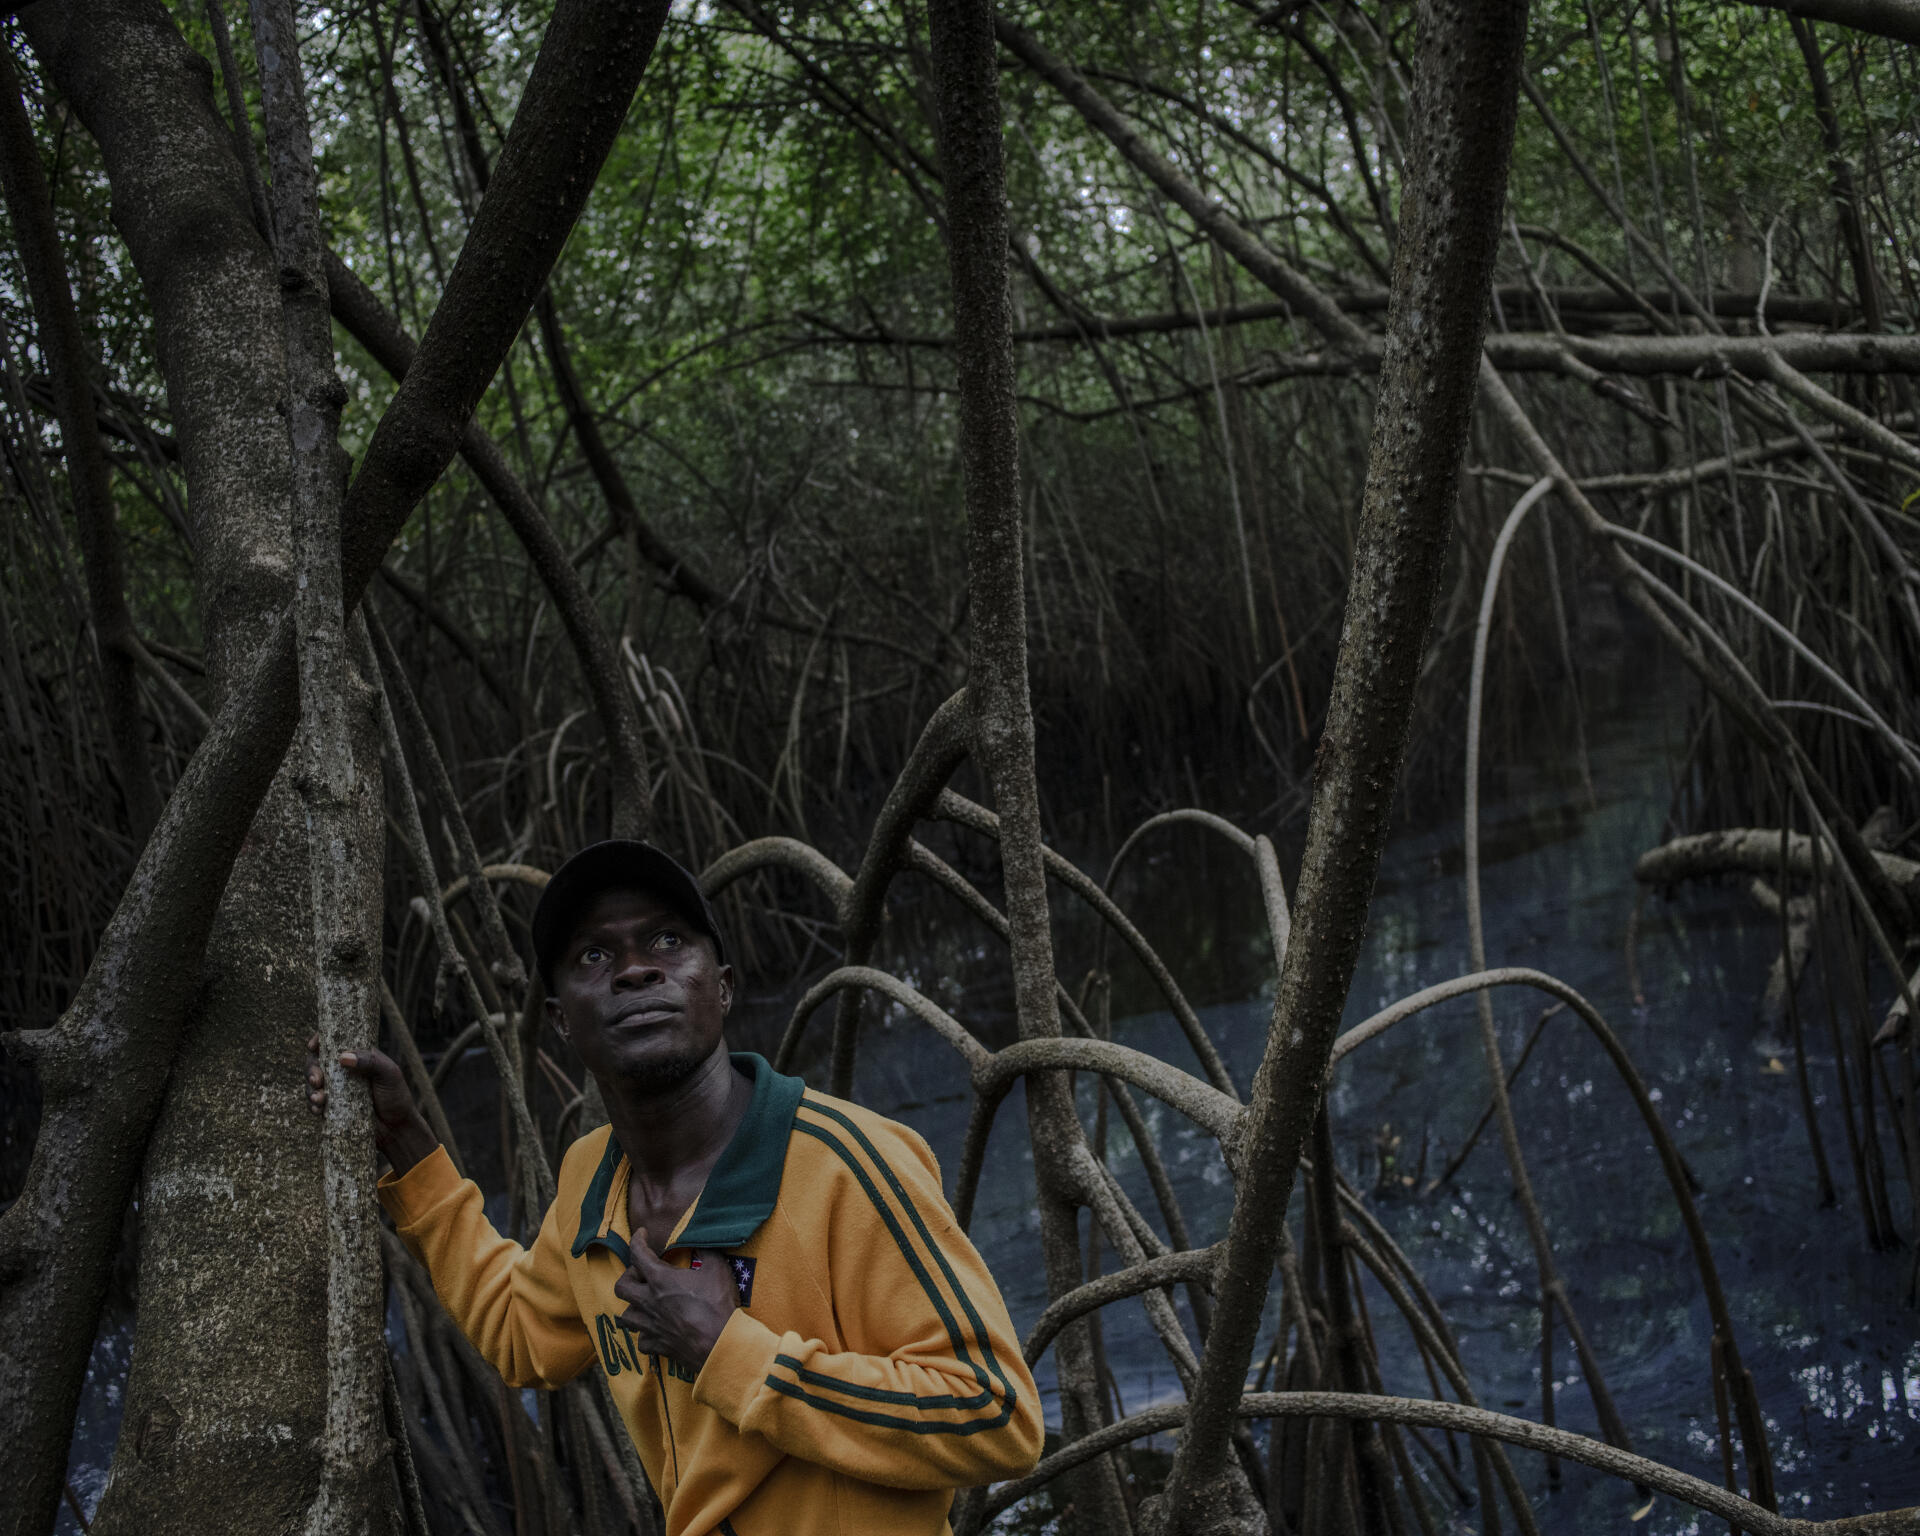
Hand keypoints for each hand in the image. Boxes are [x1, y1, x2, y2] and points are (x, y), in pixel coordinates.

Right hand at [307, 1035, 439, 1175]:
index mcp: (357, 1056)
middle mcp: (343, 1070)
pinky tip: (318, 1109)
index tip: (313, 1046)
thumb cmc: (396, 1097)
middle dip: (311, 1069)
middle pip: (316, 1061)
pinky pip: (314, 1102)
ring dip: (310, 1089)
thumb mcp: (389, 1074)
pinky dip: (312, 1104)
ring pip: (312, 1082)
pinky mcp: (331, 1106)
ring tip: (319, 1098)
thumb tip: (343, 1057)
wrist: (395, 1129)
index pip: (333, 1042)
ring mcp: (335, 1088)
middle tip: (317, 1080)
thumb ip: (370, 1061)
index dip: (319, 1040)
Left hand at [612, 1235, 738, 1375]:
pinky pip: (641, 1341)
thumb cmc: (717, 1304)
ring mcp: (651, 1326)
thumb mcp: (717, 1267)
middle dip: (628, 1276)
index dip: (637, 1240)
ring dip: (632, 1307)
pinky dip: (645, 1334)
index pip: (638, 1254)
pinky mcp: (658, 1345)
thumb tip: (701, 1241)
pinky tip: (654, 1329)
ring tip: (644, 1302)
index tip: (642, 1234)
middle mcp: (649, 1302)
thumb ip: (705, 1250)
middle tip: (642, 1274)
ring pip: (625, 1317)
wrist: (720, 1343)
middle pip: (621, 1287)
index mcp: (660, 1280)